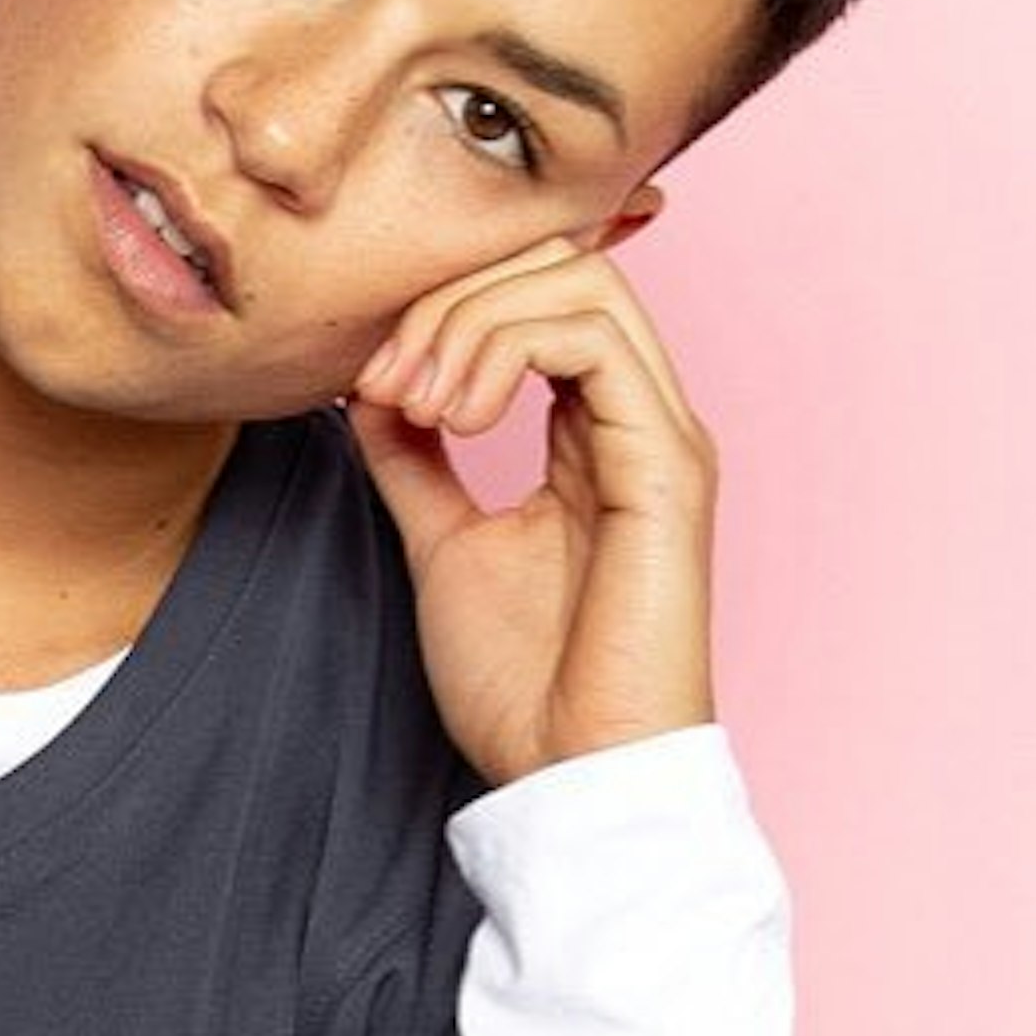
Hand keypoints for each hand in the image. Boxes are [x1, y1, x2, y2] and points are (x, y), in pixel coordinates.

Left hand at [340, 225, 720, 790]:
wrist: (568, 772)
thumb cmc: (521, 682)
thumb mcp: (440, 541)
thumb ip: (415, 461)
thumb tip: (370, 390)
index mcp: (596, 433)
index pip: (540, 293)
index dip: (445, 306)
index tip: (368, 381)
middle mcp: (640, 419)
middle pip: (561, 263)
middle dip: (451, 300)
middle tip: (385, 381)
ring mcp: (662, 436)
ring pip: (580, 280)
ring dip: (471, 322)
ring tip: (418, 403)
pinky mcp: (667, 465)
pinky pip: (594, 339)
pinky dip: (505, 351)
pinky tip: (455, 419)